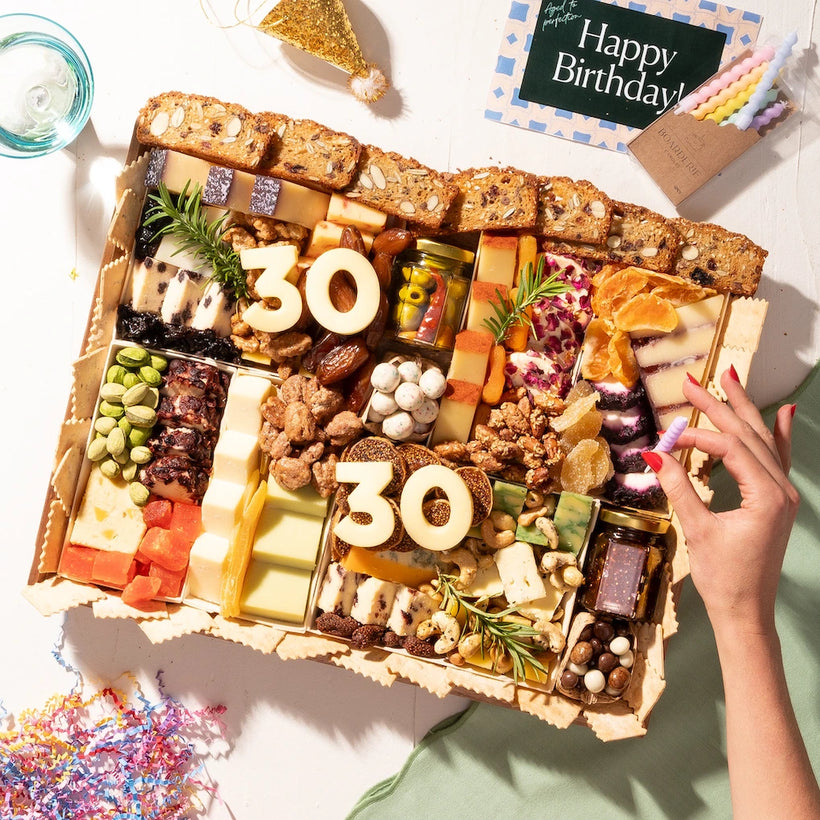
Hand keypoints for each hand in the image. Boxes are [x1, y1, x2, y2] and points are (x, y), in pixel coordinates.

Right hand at [643, 368, 798, 633]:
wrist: (745, 611)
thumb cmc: (723, 577)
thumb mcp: (698, 530)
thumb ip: (678, 487)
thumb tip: (654, 453)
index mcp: (767, 496)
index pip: (730, 448)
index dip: (697, 436)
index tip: (667, 434)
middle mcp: (781, 490)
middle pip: (749, 434)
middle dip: (720, 406)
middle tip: (692, 382)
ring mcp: (783, 495)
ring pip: (763, 441)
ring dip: (744, 410)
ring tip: (730, 380)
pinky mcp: (776, 501)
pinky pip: (777, 458)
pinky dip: (778, 434)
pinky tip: (783, 413)